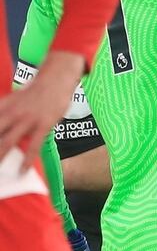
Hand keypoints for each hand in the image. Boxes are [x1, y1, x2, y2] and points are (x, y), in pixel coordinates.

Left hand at [0, 51, 82, 171]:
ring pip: (7, 142)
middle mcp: (11, 113)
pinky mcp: (43, 125)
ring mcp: (27, 119)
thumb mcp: (14, 99)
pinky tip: (22, 171)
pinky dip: (27, 161)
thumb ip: (5, 113)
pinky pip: (33, 146)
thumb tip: (4, 129)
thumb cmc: (36, 90)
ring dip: (0, 157)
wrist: (56, 79)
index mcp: (2, 107)